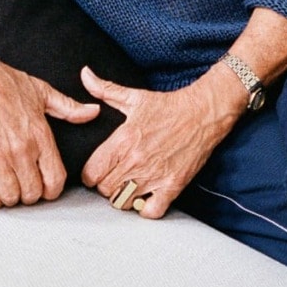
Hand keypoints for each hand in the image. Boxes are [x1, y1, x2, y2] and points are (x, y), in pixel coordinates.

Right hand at [0, 43, 99, 208]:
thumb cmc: (5, 83)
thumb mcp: (42, 91)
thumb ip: (70, 108)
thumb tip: (93, 112)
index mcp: (40, 136)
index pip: (55, 180)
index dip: (52, 190)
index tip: (47, 188)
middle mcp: (22, 150)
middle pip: (32, 193)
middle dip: (31, 194)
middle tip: (25, 186)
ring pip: (11, 197)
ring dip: (11, 197)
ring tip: (9, 188)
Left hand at [79, 65, 241, 218]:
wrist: (202, 113)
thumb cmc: (168, 106)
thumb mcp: (134, 97)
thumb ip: (105, 89)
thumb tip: (85, 75)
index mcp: (123, 140)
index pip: (91, 173)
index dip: (90, 174)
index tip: (97, 170)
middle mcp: (136, 161)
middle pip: (105, 190)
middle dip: (105, 185)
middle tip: (114, 176)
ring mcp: (154, 175)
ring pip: (124, 202)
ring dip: (123, 197)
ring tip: (128, 186)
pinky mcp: (172, 186)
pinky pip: (150, 211)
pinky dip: (145, 208)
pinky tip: (146, 196)